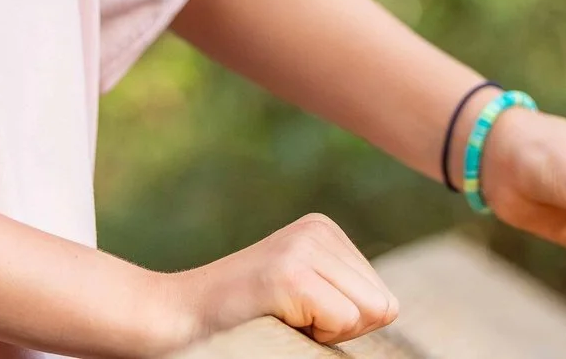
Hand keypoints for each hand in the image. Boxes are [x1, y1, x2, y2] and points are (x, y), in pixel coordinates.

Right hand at [151, 213, 398, 350]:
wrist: (174, 317)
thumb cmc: (243, 320)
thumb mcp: (304, 296)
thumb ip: (347, 296)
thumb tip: (391, 308)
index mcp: (325, 231)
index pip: (383, 299)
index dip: (344, 323)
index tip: (297, 314)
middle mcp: (319, 230)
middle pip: (382, 305)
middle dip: (341, 327)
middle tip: (288, 317)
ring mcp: (305, 247)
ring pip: (366, 313)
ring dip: (326, 331)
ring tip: (280, 315)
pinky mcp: (291, 271)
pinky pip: (343, 320)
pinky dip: (313, 334)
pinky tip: (274, 316)